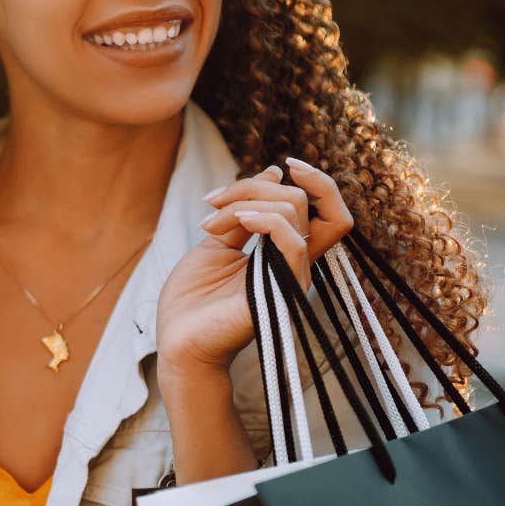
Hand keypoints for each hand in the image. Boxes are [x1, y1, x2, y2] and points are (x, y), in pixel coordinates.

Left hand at [155, 157, 354, 377]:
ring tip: (210, 221)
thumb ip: (244, 211)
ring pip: (295, 213)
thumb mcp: (217, 241)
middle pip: (301, 201)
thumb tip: (274, 175)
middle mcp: (294, 263)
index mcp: (284, 252)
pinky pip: (293, 243)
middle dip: (251, 188)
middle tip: (212, 202)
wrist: (177, 340)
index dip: (317, 182)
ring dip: (245, 203)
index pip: (327, 210)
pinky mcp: (282, 292)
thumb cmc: (194, 299)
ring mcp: (291, 278)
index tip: (283, 165)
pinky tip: (236, 221)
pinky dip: (265, 220)